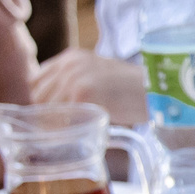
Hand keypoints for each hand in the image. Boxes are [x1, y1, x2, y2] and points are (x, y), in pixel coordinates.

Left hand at [31, 48, 149, 124]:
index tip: (46, 117)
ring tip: (65, 137)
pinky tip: (73, 135)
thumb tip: (53, 108)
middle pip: (37, 95)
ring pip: (46, 108)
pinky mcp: (82, 93)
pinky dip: (64, 130)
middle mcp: (69, 64)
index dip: (39, 100)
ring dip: (52, 125)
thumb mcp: (100, 76)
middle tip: (54, 132)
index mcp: (72, 57)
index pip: (36, 81)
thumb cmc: (133, 90)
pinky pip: (61, 117)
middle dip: (43, 115)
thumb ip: (76, 83)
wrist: (158, 91)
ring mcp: (74, 77)